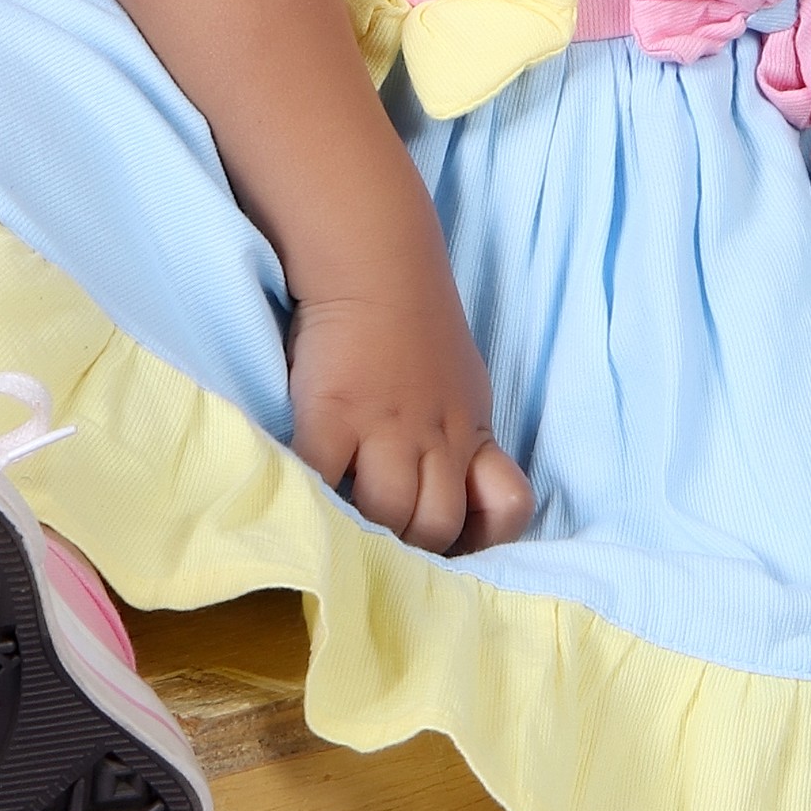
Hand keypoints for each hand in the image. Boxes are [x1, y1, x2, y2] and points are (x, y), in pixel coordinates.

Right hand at [288, 279, 533, 552]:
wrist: (376, 264)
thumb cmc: (415, 325)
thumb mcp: (462, 387)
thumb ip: (457, 440)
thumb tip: (442, 492)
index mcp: (473, 432)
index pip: (508, 508)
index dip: (484, 538)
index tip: (451, 543)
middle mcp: (439, 436)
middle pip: (438, 524)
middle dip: (410, 546)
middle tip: (378, 543)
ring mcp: (387, 427)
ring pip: (388, 513)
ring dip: (360, 528)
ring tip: (337, 523)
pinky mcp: (334, 412)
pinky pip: (322, 479)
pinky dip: (311, 498)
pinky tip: (301, 497)